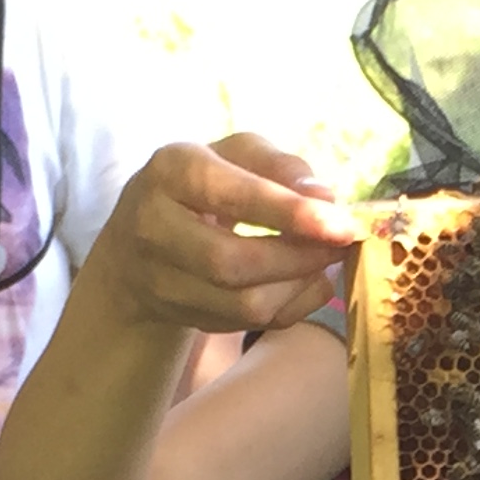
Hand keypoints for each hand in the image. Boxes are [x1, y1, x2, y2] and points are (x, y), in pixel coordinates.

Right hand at [95, 133, 362, 335]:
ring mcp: (161, 281)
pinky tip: (304, 282)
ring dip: (299, 285)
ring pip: (245, 304)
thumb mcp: (234, 156)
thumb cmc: (200, 187)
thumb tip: (326, 199)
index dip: (291, 214)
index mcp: (170, 171)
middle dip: (299, 257)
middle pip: (234, 261)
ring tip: (324, 260)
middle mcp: (154, 228)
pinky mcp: (182, 316)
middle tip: (340, 243)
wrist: (138, 242)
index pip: (233, 196)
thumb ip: (279, 166)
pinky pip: (250, 324)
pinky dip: (291, 306)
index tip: (341, 224)